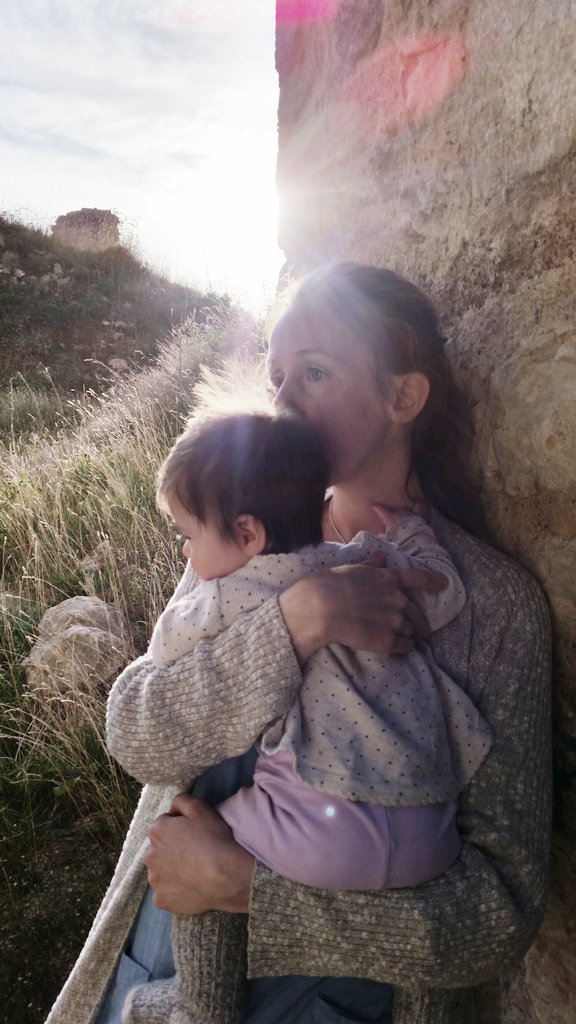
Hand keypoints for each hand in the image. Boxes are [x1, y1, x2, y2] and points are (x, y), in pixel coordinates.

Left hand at [143, 793, 253, 913]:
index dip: (182, 828)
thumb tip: (173, 807)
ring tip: (195, 871)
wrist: (226, 877)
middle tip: (196, 852)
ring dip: (173, 870)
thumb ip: (181, 800)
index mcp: (156, 831)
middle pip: (161, 849)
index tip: (196, 834)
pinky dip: (175, 890)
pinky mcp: (162, 900)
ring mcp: (155, 881)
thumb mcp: (200, 808)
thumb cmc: (213, 839)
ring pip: (162, 871)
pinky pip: (166, 892)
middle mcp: (150, 856)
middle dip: (173, 849)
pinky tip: (191, 887)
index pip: (166, 824)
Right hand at [279, 552, 446, 662]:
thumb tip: (380, 556)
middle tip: (421, 630)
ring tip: (400, 640)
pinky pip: (405, 647)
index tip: (444, 583)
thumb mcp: (353, 568)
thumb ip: (371, 565)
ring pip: (410, 631)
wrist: (321, 609)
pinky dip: (404, 649)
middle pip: (416, 613)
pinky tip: (397, 650)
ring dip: (407, 635)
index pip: (418, 578)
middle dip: (420, 622)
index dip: (433, 580)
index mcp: (389, 579)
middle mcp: (397, 599)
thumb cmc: (332, 585)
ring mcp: (394, 621)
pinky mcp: (388, 641)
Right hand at [371, 500, 430, 534]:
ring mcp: (408, 514)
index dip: (377, 508)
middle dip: (391, 514)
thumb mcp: (389, 539)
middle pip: (393, 511)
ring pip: (403, 510)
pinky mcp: (416, 516)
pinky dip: (416, 506)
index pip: (381, 511)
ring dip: (401, 514)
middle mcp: (398, 514)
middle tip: (391, 520)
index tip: (374, 505)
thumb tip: (379, 535)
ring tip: (401, 519)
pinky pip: (416, 508)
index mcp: (390, 519)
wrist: (413, 539)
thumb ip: (383, 536)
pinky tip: (417, 502)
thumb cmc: (399, 539)